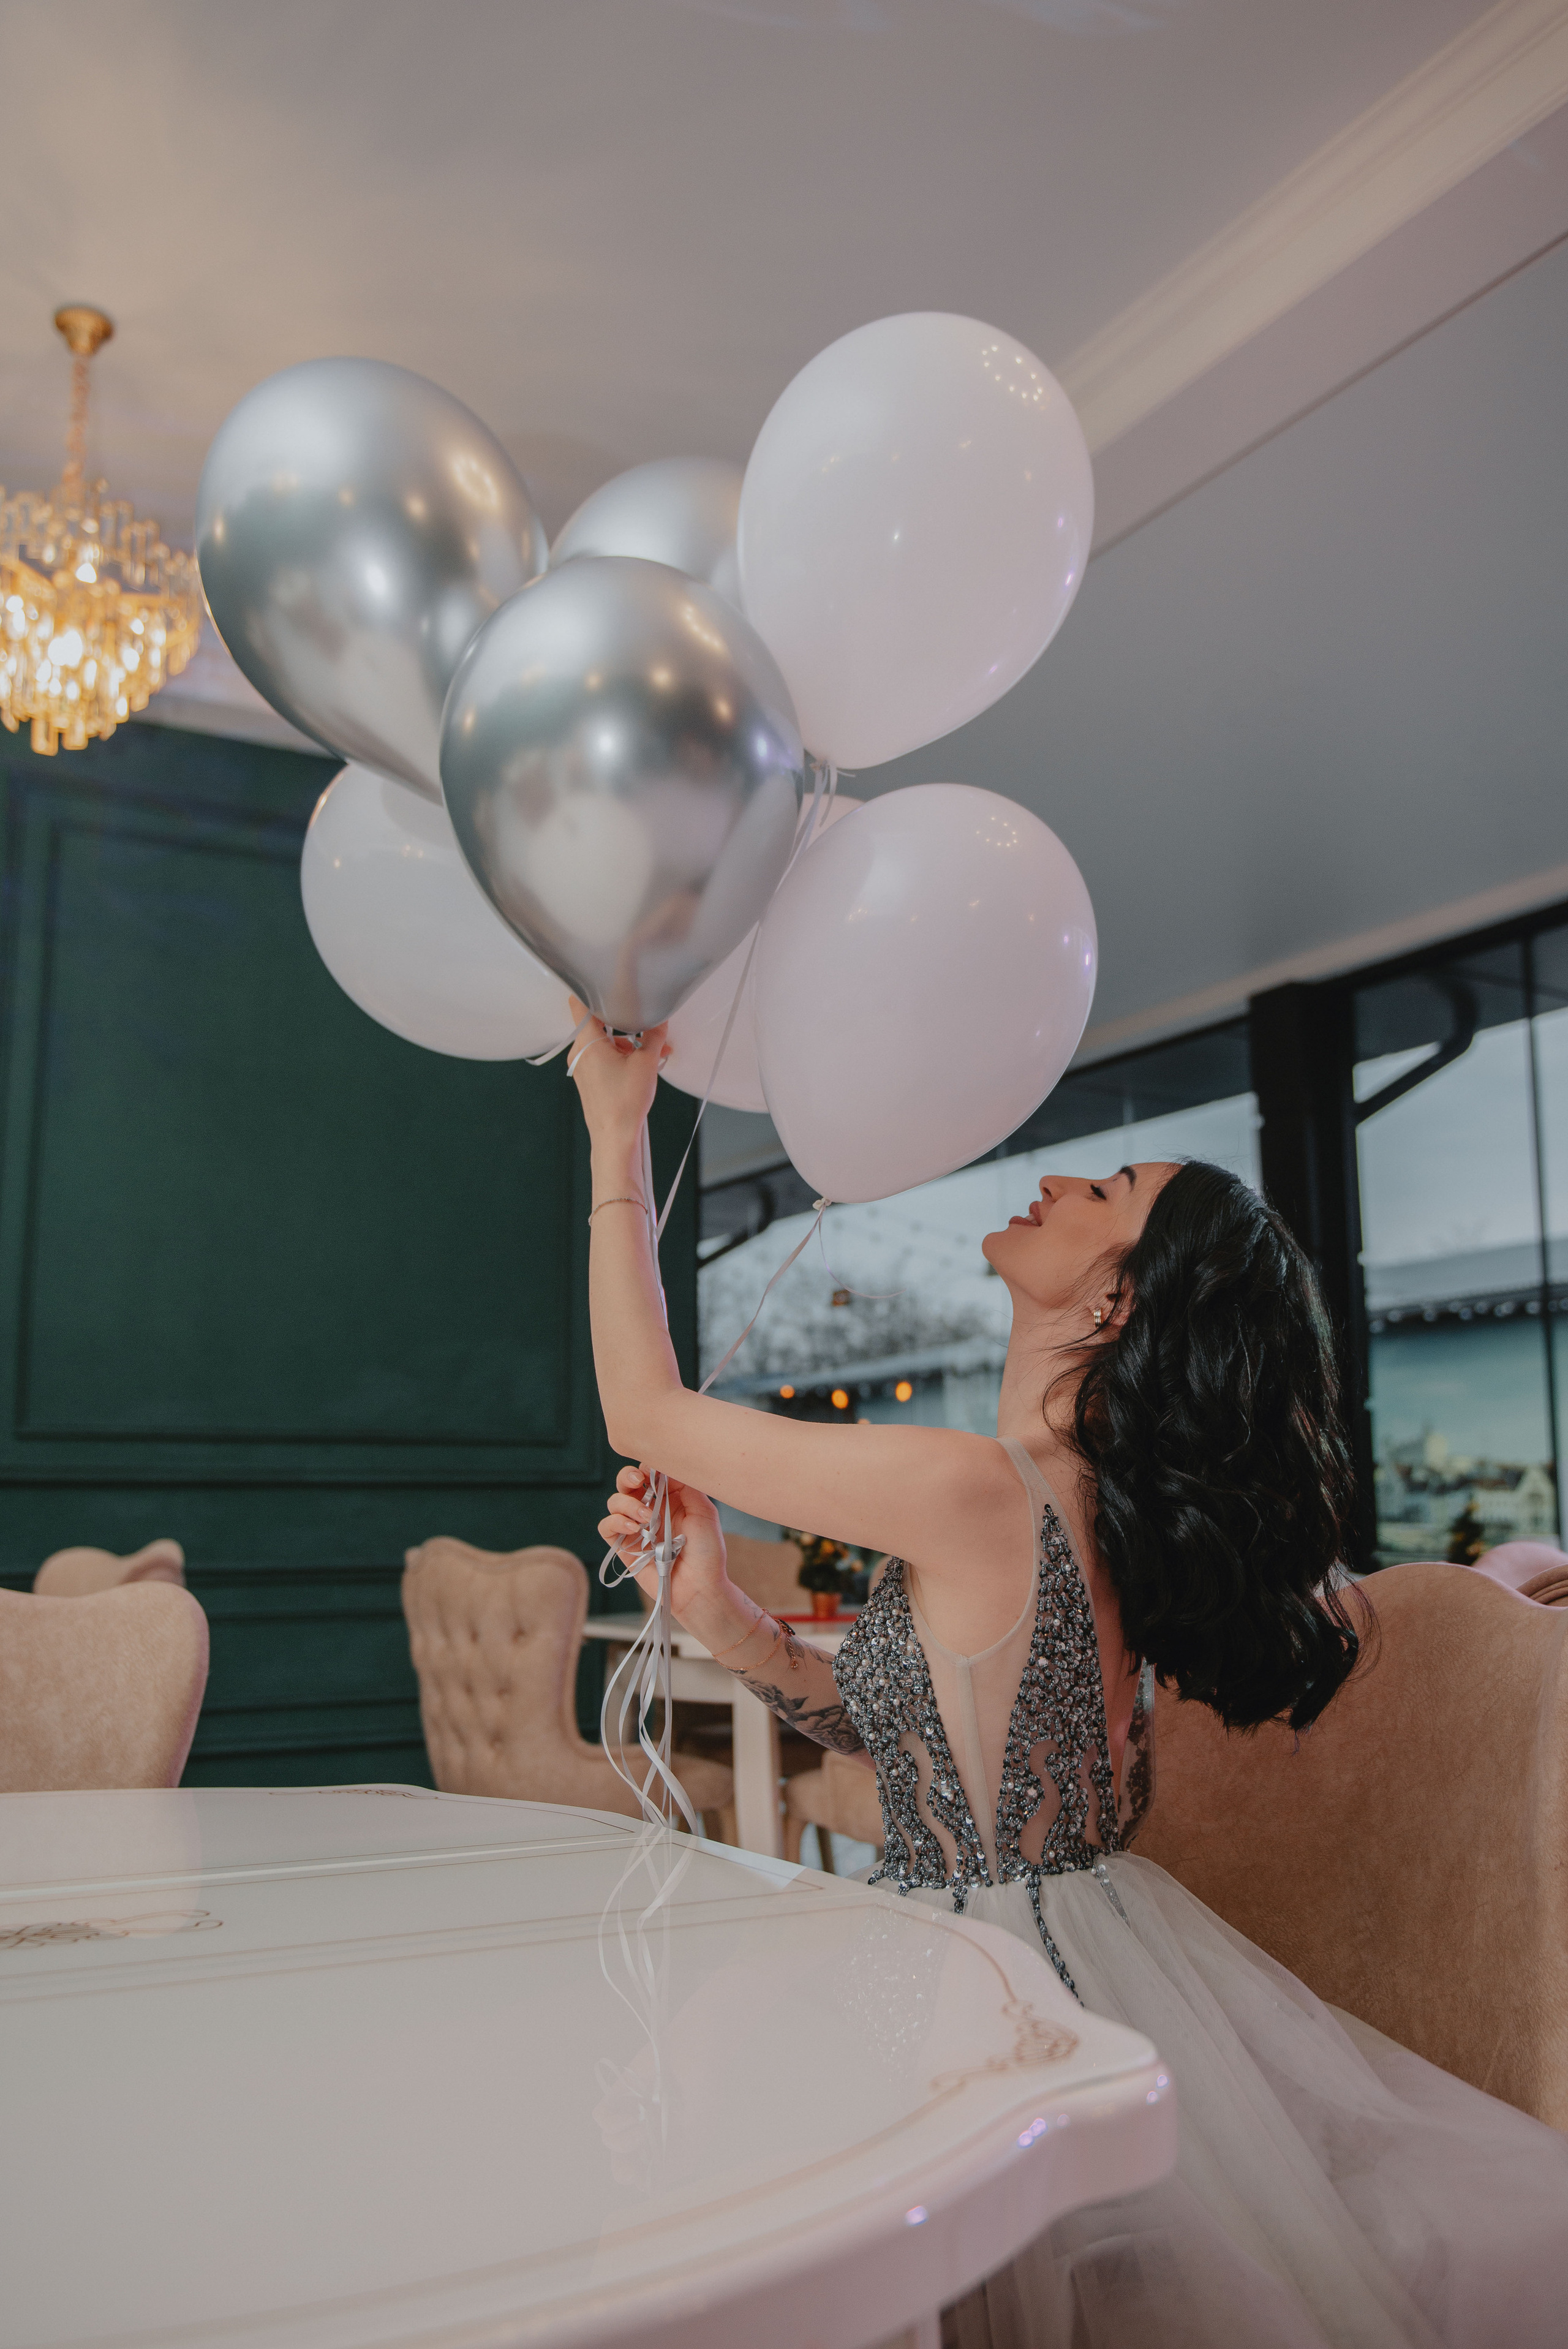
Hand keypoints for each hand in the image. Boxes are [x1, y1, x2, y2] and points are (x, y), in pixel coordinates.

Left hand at [568, 996, 670, 1143]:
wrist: (616, 1137)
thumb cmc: (624, 1103)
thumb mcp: (646, 1063)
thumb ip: (654, 1036)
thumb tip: (660, 1022)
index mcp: (587, 1042)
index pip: (578, 1004)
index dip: (591, 991)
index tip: (606, 986)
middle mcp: (580, 1053)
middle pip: (599, 1025)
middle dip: (625, 1025)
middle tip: (647, 1031)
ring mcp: (582, 1067)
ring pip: (604, 1043)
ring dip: (626, 1044)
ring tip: (651, 1056)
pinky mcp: (588, 1079)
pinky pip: (603, 1059)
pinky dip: (620, 1058)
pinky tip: (640, 1067)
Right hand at [598, 1464, 734, 1625]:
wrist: (699, 1588)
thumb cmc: (707, 1552)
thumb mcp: (703, 1512)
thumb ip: (685, 1486)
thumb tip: (665, 1465)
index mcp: (670, 1499)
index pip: (650, 1474)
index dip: (647, 1467)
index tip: (652, 1469)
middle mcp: (650, 1510)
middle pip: (626, 1483)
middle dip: (627, 1476)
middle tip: (637, 1480)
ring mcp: (635, 1528)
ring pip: (614, 1502)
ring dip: (626, 1504)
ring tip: (645, 1518)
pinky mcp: (624, 1547)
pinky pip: (606, 1526)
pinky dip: (615, 1522)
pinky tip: (633, 1528)